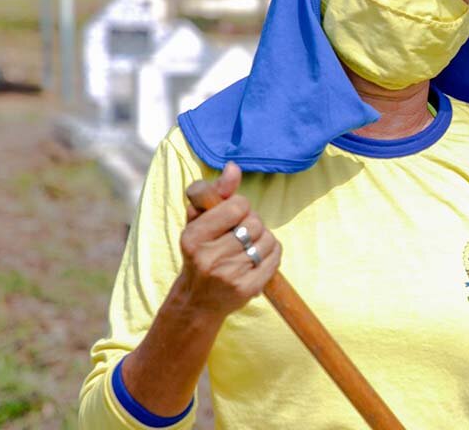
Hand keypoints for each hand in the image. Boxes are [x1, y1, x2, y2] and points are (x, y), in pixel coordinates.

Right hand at [175, 162, 281, 318]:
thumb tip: (233, 167)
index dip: (239, 207)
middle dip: (252, 223)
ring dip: (263, 238)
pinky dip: (272, 253)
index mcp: (193, 237)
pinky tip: (258, 257)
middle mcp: (209, 257)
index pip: (236, 206)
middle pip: (254, 222)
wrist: (198, 300)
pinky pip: (275, 257)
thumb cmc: (200, 251)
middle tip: (240, 232)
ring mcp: (229, 275)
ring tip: (248, 246)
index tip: (232, 216)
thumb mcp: (198, 220)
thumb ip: (217, 192)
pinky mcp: (247, 289)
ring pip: (267, 239)